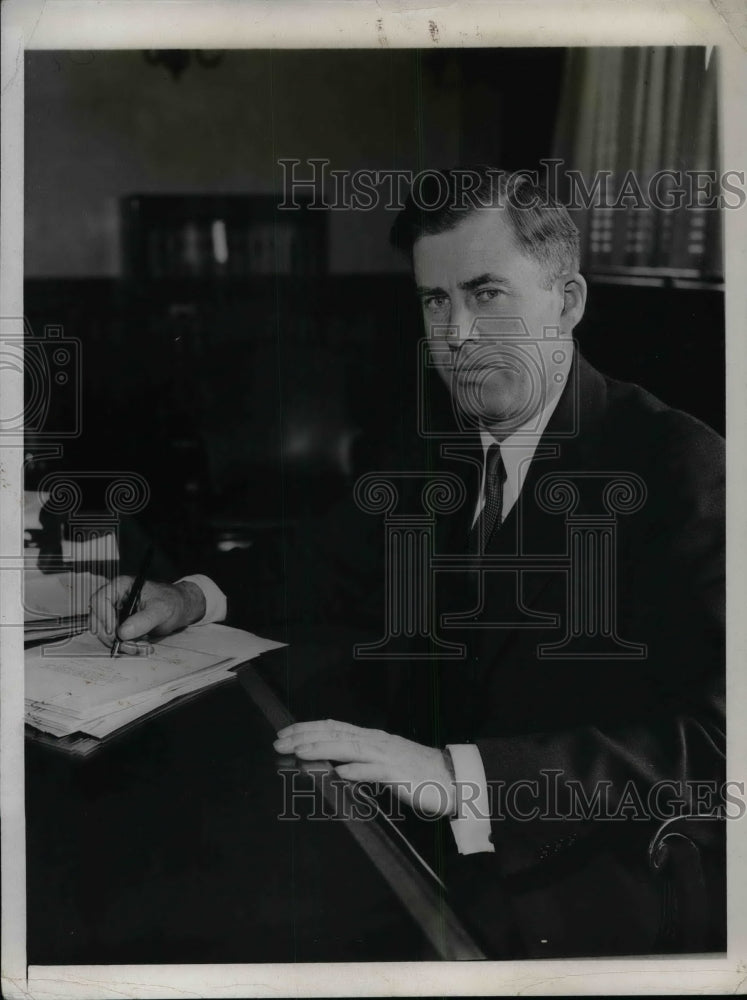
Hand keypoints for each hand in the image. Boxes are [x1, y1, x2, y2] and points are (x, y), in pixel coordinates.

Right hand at [89, 577, 205, 653]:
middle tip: (128, 646)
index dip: (103, 617)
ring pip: (105, 633)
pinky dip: (126, 646)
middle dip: (112, 637)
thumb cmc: (171, 601)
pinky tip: (141, 646)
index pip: (100, 600)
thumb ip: (143, 620)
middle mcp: (114, 599)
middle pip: (97, 619)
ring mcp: (115, 613)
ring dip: (121, 644)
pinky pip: (114, 639)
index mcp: (121, 586)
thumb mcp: (161, 609)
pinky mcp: (119, 626)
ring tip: (141, 646)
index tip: (114, 633)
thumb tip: (123, 632)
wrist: (178, 608)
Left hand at [273, 719, 455, 817]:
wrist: (451, 779)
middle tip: (280, 741)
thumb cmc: (416, 772)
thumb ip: (360, 760)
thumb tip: (333, 763)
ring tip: (301, 752)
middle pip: (336, 734)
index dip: (308, 729)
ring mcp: (387, 757)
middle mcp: (376, 742)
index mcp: (371, 739)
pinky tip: (340, 773)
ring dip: (323, 748)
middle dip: (306, 737)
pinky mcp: (399, 775)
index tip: (285, 732)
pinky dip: (357, 771)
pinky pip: (375, 773)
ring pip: (350, 748)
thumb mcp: (383, 762)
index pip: (334, 727)